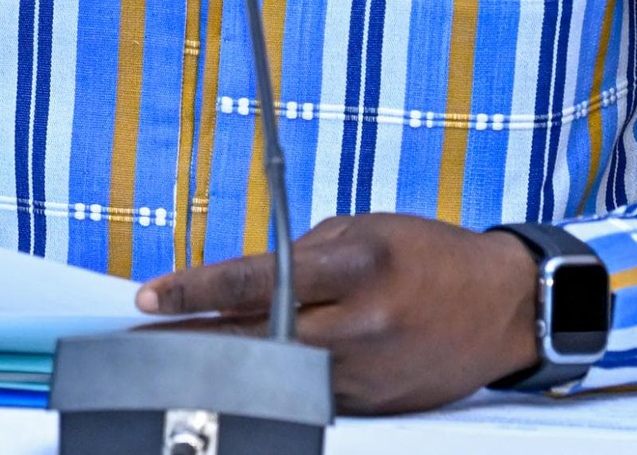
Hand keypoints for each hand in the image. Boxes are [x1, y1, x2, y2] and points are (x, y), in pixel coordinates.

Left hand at [135, 213, 540, 414]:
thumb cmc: (429, 255)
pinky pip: (307, 395)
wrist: (502, 307)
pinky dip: (272, 384)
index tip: (149, 296)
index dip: (194, 290)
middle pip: (250, 340)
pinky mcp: (372, 407)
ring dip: (221, 367)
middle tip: (134, 342)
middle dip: (186, 341)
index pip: (255, 281)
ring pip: (271, 376)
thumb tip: (243, 284)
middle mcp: (357, 325)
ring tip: (171, 360)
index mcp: (354, 267)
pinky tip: (240, 379)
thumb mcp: (363, 230)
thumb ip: (300, 255)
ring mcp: (364, 375)